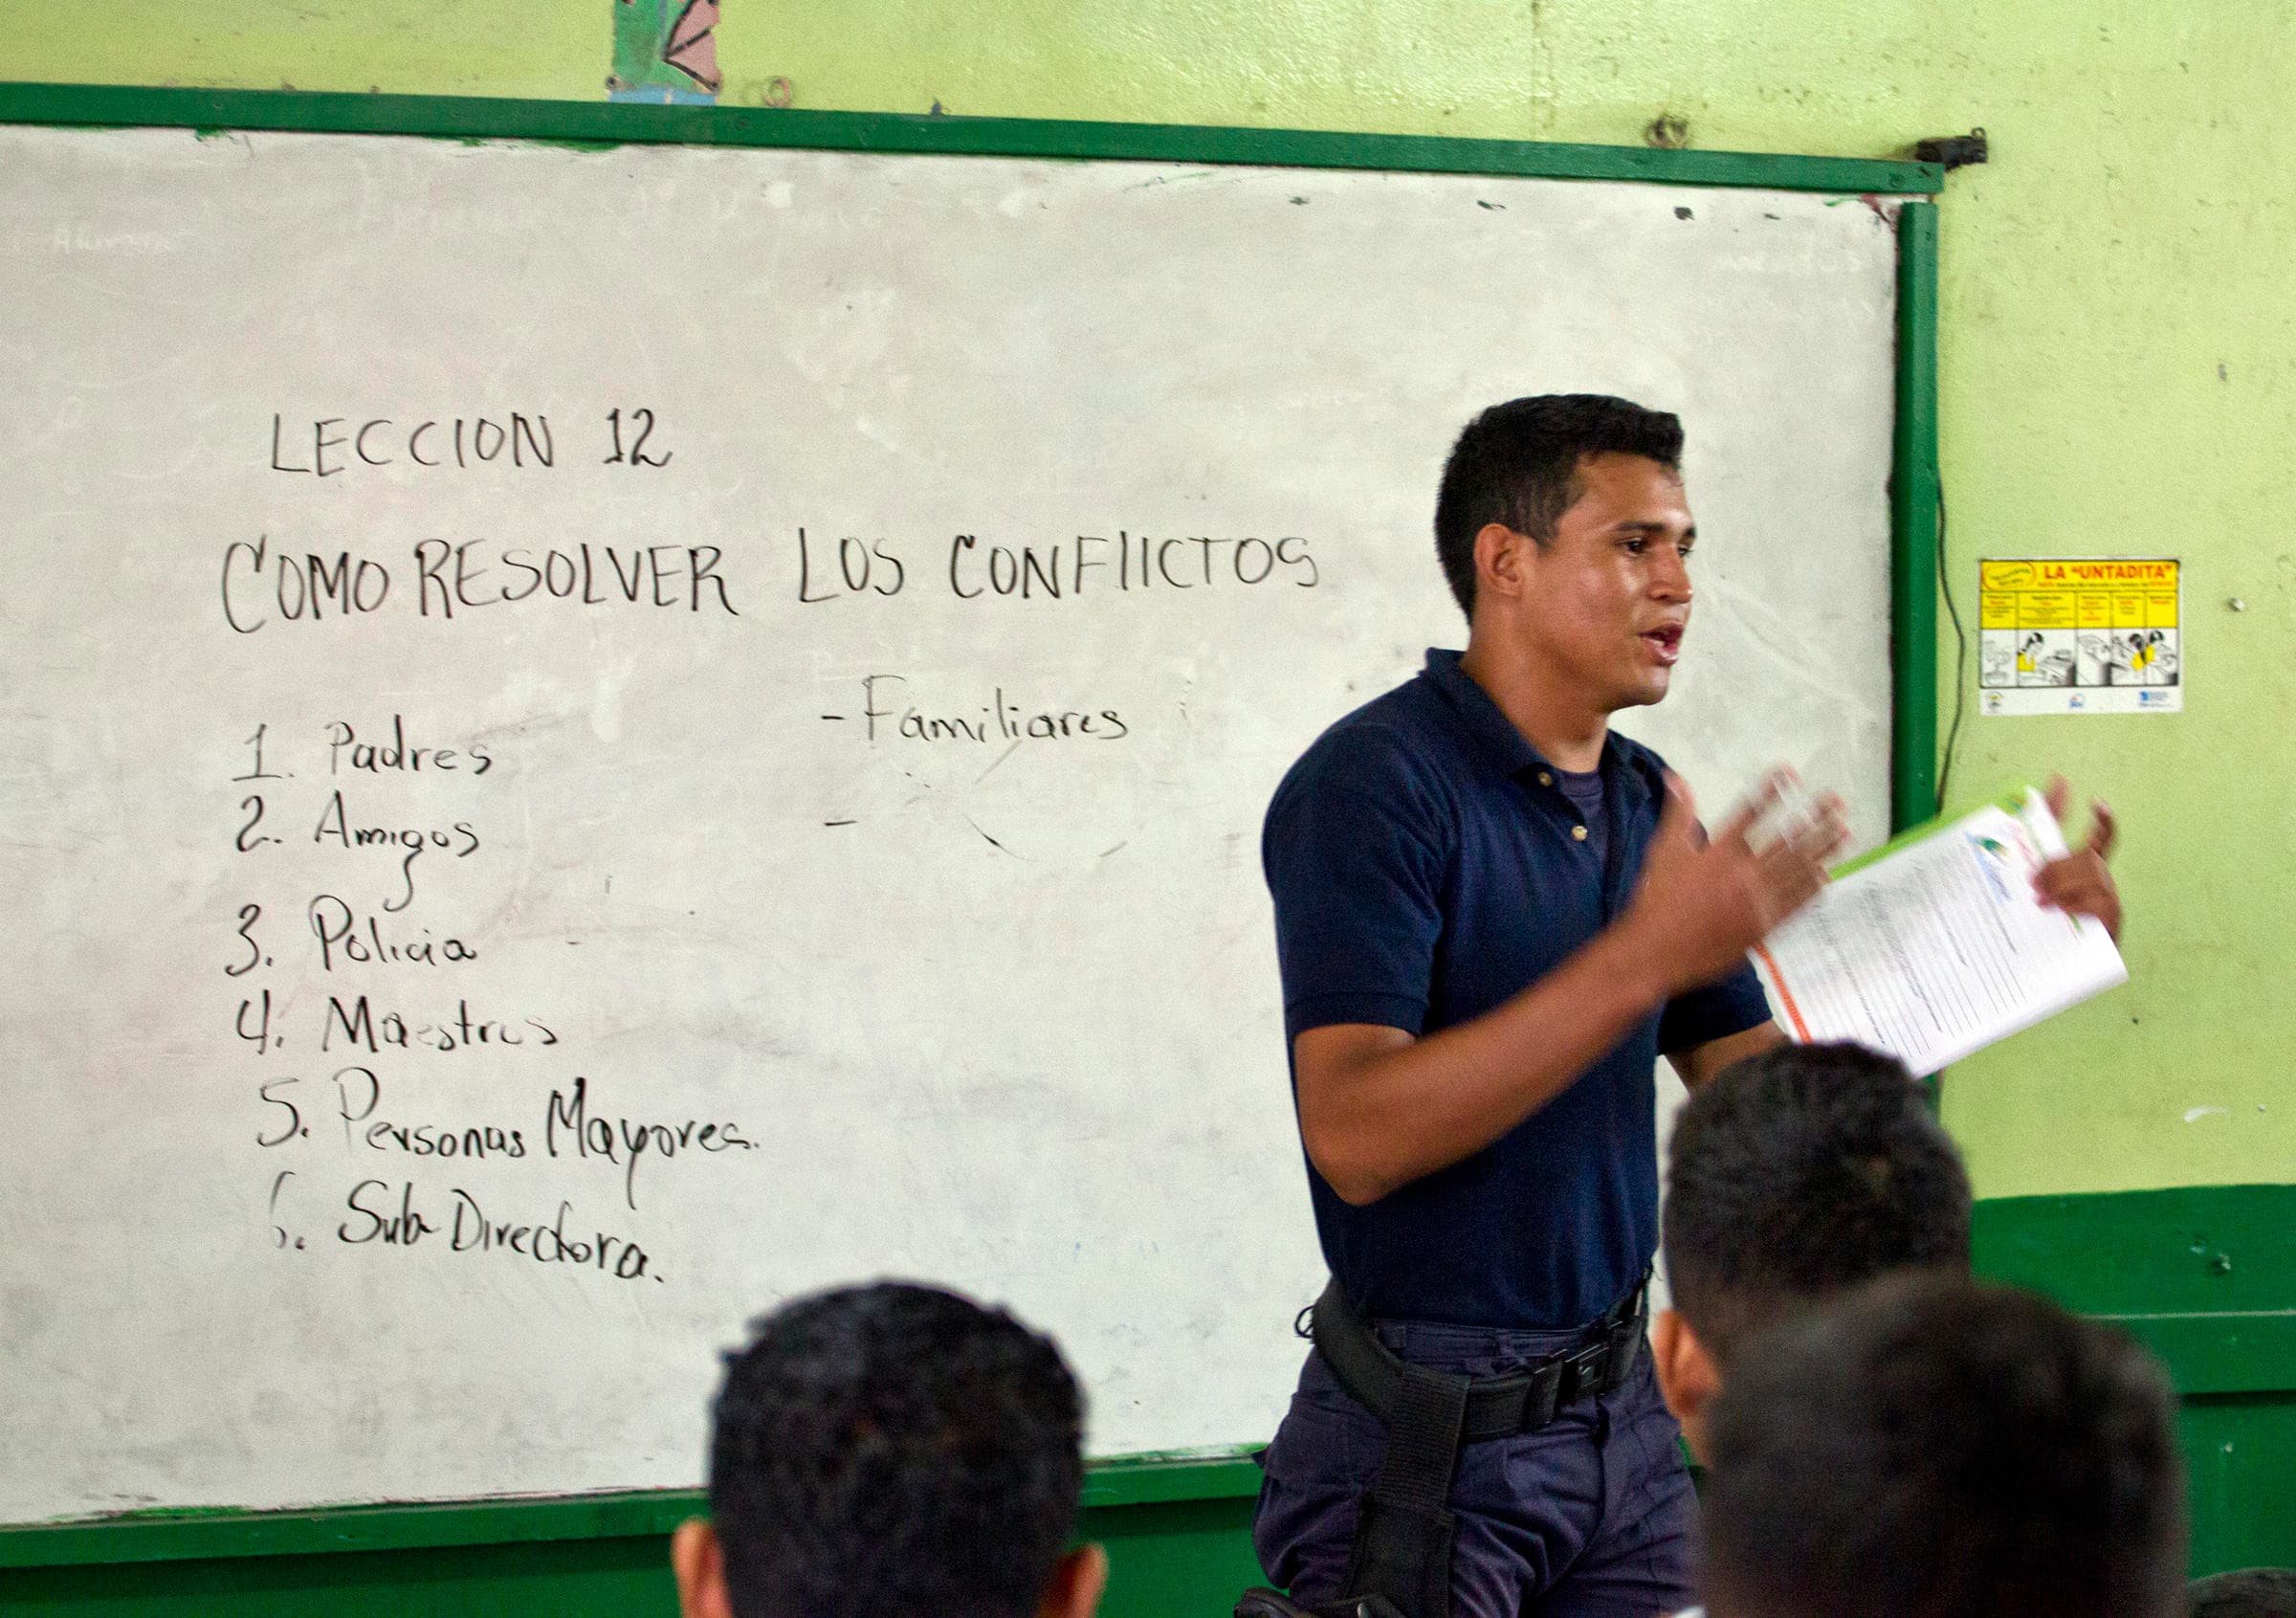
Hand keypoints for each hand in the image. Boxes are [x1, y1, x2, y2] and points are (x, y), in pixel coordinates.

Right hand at [1625, 769, 1849, 993]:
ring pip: (1798, 870)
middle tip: (1837, 801)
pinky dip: (1812, 887)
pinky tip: (1826, 874)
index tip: (1789, 772)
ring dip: (1823, 849)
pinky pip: (1796, 903)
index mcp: (1718, 852)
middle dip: (1815, 818)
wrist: (1656, 952)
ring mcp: (1757, 902)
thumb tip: (1676, 776)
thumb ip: (1676, 814)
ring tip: (1844, 831)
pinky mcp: (1763, 927)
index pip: (1750, 812)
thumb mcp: (1662, 852)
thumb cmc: (1656, 901)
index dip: (1771, 790)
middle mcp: (1743, 873)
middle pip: (1787, 840)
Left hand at [2034, 776, 2119, 939]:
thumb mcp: (2030, 898)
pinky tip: (2060, 910)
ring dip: (2061, 885)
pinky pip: (2098, 901)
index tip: (2095, 801)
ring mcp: (2109, 898)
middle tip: (2032, 884)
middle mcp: (2100, 881)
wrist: (2056, 970)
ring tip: (2040, 902)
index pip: (2100, 838)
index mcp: (2082, 871)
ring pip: (2091, 875)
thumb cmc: (2042, 930)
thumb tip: (2020, 861)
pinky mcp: (2113, 919)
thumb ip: (2028, 877)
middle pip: (2088, 856)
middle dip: (2058, 865)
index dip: (2102, 820)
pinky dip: (2075, 903)